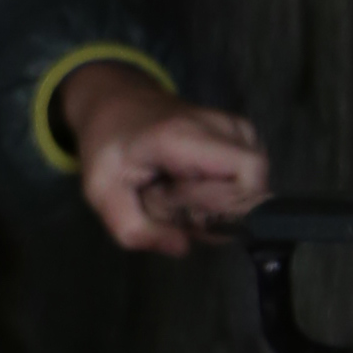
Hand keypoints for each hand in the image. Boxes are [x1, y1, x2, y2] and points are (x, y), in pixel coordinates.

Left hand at [57, 60, 272, 258]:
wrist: (117, 104)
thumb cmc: (109, 145)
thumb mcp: (102, 192)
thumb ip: (134, 228)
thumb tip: (181, 248)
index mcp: (185, 136)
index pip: (248, 176)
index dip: (222, 206)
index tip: (180, 204)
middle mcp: (221, 126)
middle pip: (250, 191)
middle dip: (212, 212)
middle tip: (170, 198)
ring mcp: (238, 128)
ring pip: (251, 189)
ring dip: (214, 204)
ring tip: (176, 188)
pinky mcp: (244, 136)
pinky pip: (247, 182)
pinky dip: (221, 192)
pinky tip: (190, 181)